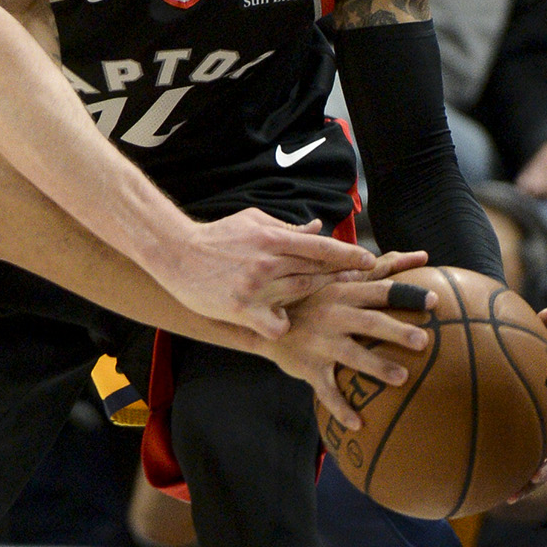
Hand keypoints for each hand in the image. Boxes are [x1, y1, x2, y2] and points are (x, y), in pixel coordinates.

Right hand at [182, 208, 373, 340]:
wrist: (177, 253)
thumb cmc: (218, 237)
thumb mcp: (253, 222)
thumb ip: (288, 228)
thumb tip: (319, 228)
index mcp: (272, 237)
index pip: (320, 247)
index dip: (348, 255)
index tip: (369, 262)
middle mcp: (267, 261)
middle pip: (315, 273)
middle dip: (340, 280)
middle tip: (365, 287)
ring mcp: (255, 286)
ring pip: (299, 297)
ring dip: (315, 301)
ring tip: (333, 310)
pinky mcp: (241, 308)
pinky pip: (275, 324)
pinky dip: (283, 325)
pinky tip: (283, 324)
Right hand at [271, 257, 436, 427]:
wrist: (266, 324)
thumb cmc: (315, 299)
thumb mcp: (341, 279)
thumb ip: (383, 268)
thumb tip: (423, 255)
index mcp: (343, 293)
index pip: (379, 291)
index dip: (406, 295)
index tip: (434, 302)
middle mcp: (332, 316)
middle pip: (369, 322)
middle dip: (395, 331)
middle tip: (423, 341)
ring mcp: (320, 343)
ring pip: (351, 356)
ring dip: (376, 367)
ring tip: (402, 377)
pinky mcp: (309, 368)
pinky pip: (327, 391)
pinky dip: (341, 408)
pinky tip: (359, 424)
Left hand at [507, 306, 546, 498]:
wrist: (508, 383)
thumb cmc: (527, 364)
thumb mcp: (536, 350)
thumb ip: (544, 333)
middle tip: (538, 472)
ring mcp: (538, 447)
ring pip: (540, 470)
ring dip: (531, 482)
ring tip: (514, 492)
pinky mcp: (520, 457)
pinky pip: (516, 474)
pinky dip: (509, 484)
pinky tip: (491, 494)